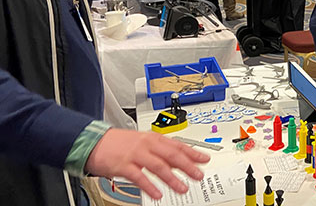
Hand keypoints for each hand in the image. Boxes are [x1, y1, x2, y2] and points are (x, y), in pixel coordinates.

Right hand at [85, 128, 210, 199]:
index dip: (193, 153)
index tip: (205, 160)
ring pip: (159, 166)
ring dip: (172, 179)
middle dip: (188, 166)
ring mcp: (136, 154)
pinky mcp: (124, 165)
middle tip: (198, 175)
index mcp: (154, 138)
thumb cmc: (120, 143)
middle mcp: (147, 145)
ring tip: (182, 188)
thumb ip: (161, 151)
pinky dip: (150, 186)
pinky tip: (158, 194)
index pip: (178, 145)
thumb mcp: (144, 142)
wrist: (94, 141)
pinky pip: (140, 177)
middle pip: (172, 155)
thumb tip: (179, 161)